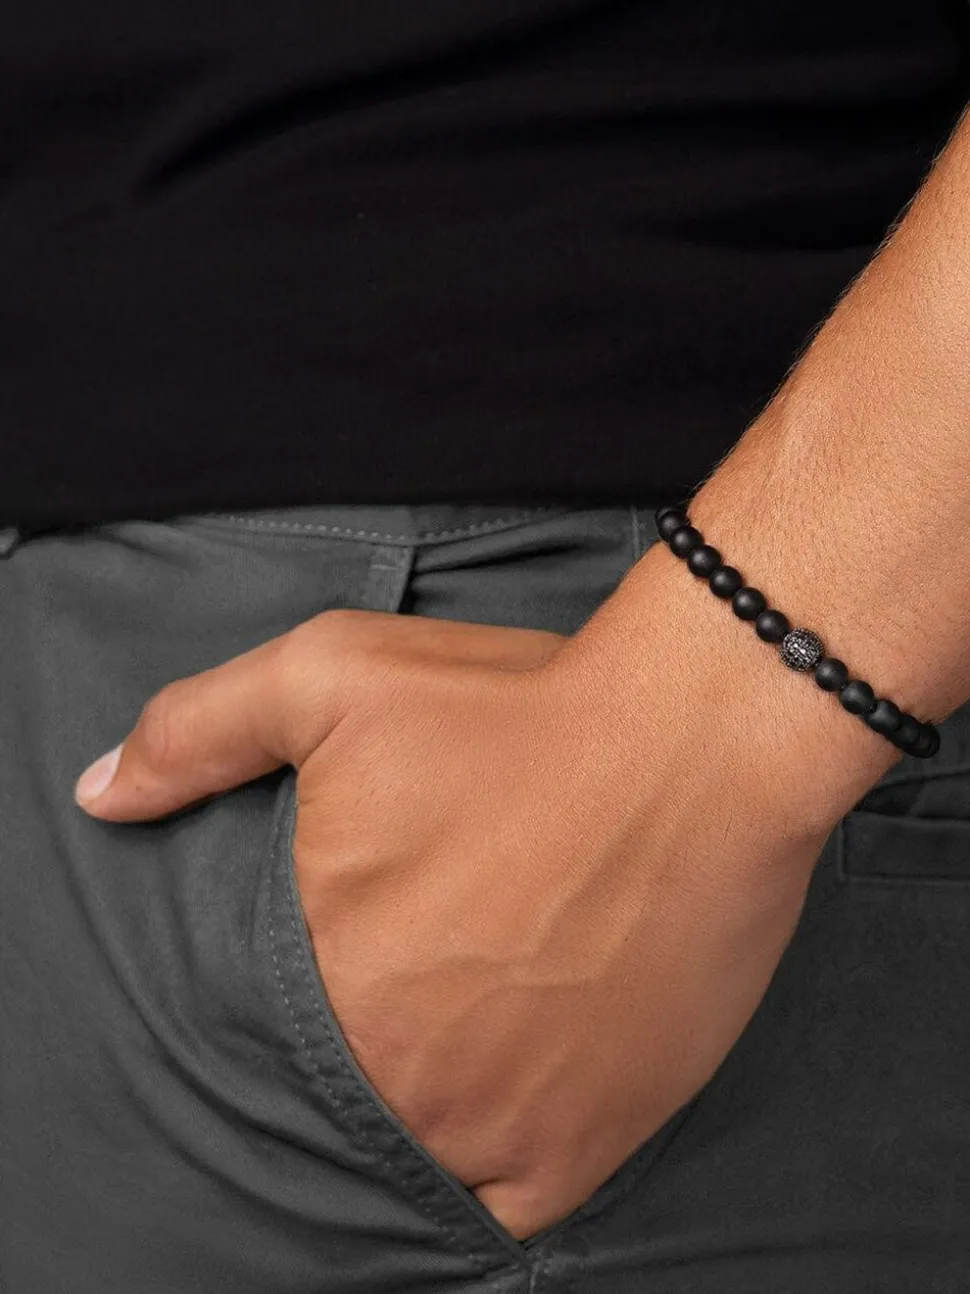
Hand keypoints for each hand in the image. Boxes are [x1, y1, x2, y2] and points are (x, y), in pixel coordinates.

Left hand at [74, 596, 829, 1239]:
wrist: (694, 742)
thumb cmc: (515, 708)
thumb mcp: (331, 676)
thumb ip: (197, 733)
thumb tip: (101, 792)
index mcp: (324, 977)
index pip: (275, 1029)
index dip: (317, 981)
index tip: (367, 938)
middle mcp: (404, 1074)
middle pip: (358, 1087)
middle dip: (382, 1032)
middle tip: (434, 969)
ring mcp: (502, 1122)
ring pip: (428, 1150)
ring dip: (438, 1101)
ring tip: (474, 1024)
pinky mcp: (593, 1140)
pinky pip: (511, 1202)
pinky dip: (499, 1162)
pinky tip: (513, 1093)